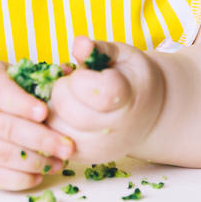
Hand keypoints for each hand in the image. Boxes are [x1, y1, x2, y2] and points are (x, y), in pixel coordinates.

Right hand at [0, 58, 74, 190]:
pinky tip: (39, 176)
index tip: (44, 112)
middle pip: (6, 129)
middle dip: (41, 140)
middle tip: (68, 147)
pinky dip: (18, 179)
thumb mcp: (0, 71)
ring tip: (59, 163)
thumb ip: (32, 74)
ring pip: (2, 155)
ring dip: (35, 163)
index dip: (21, 103)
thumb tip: (69, 73)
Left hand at [46, 37, 165, 161]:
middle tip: (72, 85)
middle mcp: (115, 129)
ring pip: (54, 127)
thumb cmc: (131, 78)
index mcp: (128, 98)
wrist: (149, 115)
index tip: (84, 73)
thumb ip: (99, 48)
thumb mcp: (122, 56)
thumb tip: (79, 43)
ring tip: (68, 99)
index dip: (80, 78)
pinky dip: (51, 126)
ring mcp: (100, 148)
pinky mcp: (84, 158)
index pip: (94, 91)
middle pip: (67, 109)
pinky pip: (53, 143)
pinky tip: (63, 114)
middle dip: (61, 91)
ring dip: (52, 109)